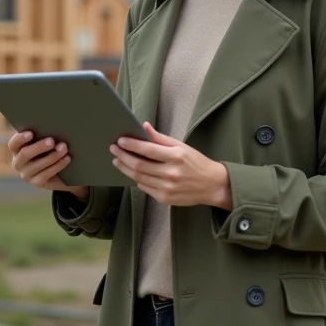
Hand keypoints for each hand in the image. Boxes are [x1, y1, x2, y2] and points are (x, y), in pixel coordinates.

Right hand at [8, 131, 88, 200]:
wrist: (62, 171)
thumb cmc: (51, 149)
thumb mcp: (45, 142)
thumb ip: (44, 135)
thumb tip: (54, 125)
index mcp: (17, 149)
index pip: (13, 144)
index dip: (20, 138)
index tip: (31, 133)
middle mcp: (18, 163)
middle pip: (25, 154)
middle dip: (39, 146)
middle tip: (52, 140)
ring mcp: (26, 174)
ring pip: (37, 165)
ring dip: (52, 155)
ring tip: (64, 147)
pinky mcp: (37, 183)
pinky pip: (46, 174)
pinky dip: (58, 165)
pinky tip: (67, 158)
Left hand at [110, 123, 231, 208]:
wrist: (212, 185)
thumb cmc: (196, 163)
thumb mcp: (181, 146)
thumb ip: (161, 138)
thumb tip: (144, 126)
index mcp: (176, 156)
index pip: (148, 150)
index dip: (131, 145)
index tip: (121, 141)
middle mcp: (171, 173)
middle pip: (139, 165)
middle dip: (123, 156)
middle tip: (114, 149)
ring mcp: (167, 188)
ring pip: (138, 178)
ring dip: (125, 168)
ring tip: (118, 160)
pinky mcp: (165, 198)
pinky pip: (144, 188)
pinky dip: (137, 179)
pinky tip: (132, 172)